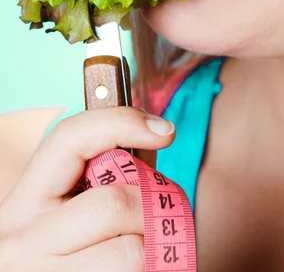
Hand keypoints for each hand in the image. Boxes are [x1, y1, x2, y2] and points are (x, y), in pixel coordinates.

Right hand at [0, 107, 174, 270]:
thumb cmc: (81, 249)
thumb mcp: (78, 205)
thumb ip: (110, 171)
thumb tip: (159, 133)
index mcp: (26, 200)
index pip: (69, 138)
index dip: (122, 124)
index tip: (165, 132)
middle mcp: (21, 239)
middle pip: (114, 204)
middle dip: (148, 209)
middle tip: (154, 220)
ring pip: (131, 251)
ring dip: (149, 249)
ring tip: (140, 252)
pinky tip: (133, 270)